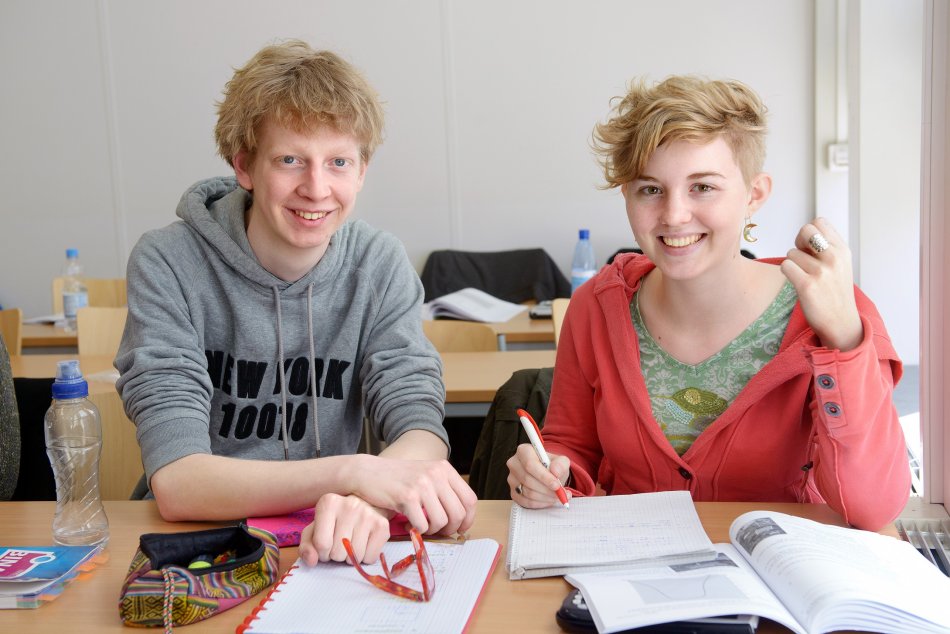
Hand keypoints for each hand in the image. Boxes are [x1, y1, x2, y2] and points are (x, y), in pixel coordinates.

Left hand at [298, 493, 389, 565]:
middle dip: (336, 555)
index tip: (326, 546)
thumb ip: (307, 546)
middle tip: (340, 544)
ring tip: (351, 544)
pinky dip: (365, 558)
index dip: (322, 552)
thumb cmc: (336, 520)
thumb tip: (312, 561)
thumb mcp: (315, 529)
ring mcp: (368, 514)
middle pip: (337, 552)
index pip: (321, 544)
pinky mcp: (382, 525)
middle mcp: (350, 505)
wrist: (366, 505)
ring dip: (350, 558)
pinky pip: (370, 558)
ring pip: (354, 557)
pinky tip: (364, 544)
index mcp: (329, 502)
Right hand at [352, 457, 476, 536]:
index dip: (468, 519)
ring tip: (420, 526)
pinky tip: (407, 524)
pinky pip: (422, 525)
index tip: (459, 528)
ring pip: (441, 521)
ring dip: (432, 531)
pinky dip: (416, 530)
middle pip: (458, 513)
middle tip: (437, 532)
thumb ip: (443, 489)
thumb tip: (462, 517)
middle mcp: (436, 474)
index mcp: (444, 468)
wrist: (368, 472)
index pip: (470, 499)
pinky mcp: (407, 496)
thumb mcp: (425, 475)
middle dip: (450, 529)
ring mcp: (422, 484)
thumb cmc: (397, 478)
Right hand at [506, 443, 571, 508]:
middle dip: (546, 489)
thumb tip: (555, 472)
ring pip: (527, 492)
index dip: (544, 476)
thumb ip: (561, 464)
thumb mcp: (561, 461)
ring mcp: (511, 479)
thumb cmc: (552, 466)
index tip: (556, 485)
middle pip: (527, 480)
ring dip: (545, 497)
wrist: (547, 474)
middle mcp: (514, 464)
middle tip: (559, 494)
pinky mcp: (513, 492)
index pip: (530, 464)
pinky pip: (525, 502)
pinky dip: (539, 504)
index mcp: (523, 451)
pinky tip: (548, 500)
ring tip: (557, 496)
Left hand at [780, 218, 862, 350]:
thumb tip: (805, 232)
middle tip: (802, 258)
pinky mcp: (808, 285)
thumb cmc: (835, 292)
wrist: (841, 323)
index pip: (819, 222)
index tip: (810, 247)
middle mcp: (834, 258)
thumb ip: (826, 247)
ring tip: (805, 277)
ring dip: (793, 264)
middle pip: (805, 230)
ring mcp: (822, 272)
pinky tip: (798, 283)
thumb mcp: (841, 264)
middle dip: (798, 242)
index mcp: (843, 250)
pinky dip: (787, 273)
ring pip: (791, 253)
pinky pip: (786, 266)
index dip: (809, 232)